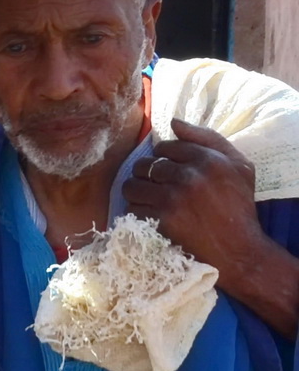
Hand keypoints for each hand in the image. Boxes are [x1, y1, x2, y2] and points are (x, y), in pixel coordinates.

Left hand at [123, 119, 298, 334]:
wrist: (238, 248)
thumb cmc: (238, 205)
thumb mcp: (239, 166)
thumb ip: (209, 139)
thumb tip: (172, 121)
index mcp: (209, 159)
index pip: (167, 146)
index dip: (164, 156)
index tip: (169, 168)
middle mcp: (189, 176)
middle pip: (145, 164)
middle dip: (147, 174)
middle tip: (157, 185)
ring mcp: (172, 198)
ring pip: (133, 185)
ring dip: (136, 192)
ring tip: (149, 199)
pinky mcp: (160, 219)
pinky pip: (132, 208)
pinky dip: (137, 212)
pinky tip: (151, 215)